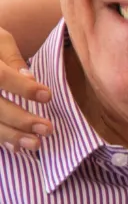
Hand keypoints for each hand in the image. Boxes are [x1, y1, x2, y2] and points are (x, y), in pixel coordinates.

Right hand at [0, 27, 51, 151]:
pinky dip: (0, 140)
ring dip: (10, 136)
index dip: (23, 88)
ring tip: (35, 144)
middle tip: (47, 128)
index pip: (1, 76)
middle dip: (21, 119)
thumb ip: (12, 57)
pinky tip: (17, 147)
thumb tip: (30, 78)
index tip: (47, 96)